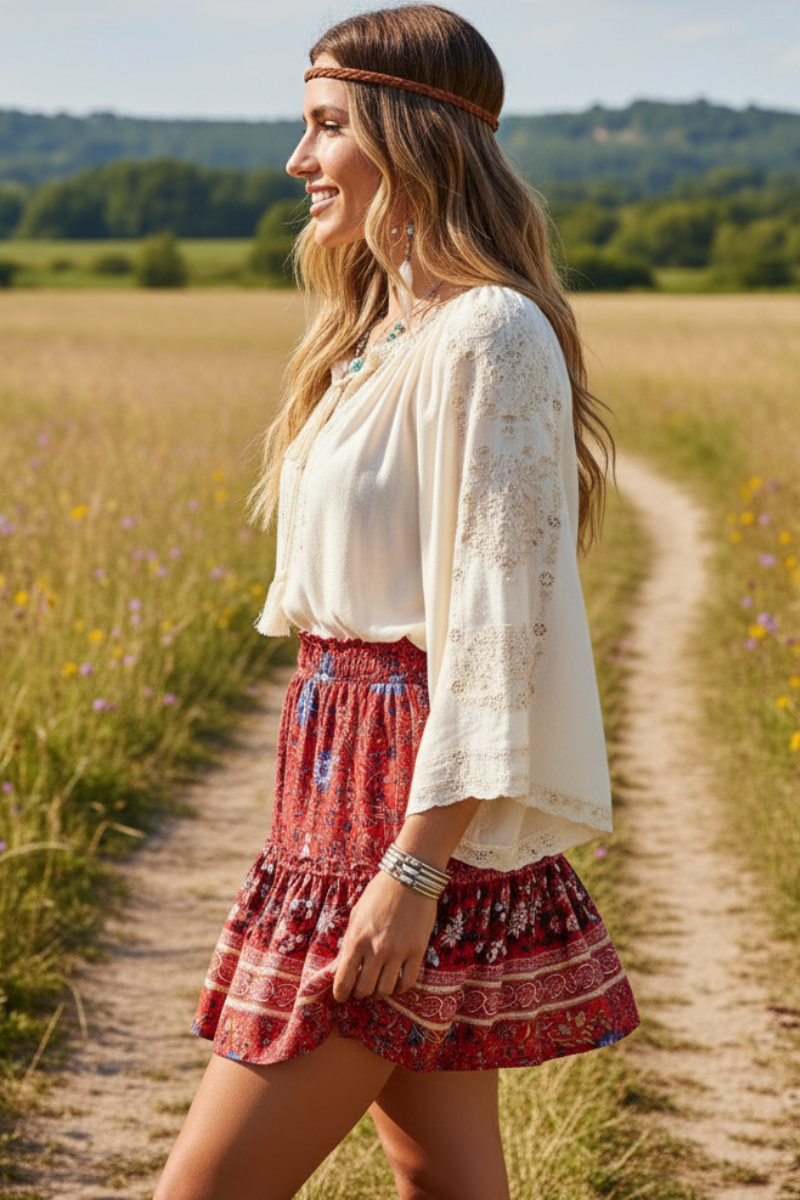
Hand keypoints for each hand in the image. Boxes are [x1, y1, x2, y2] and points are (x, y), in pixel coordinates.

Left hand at [332, 870, 436, 1002]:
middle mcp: (376, 949)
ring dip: (379, 992)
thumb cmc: (379, 894)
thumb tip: (342, 967)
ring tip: (378, 986)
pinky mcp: (417, 951)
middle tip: (361, 989)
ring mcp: (398, 952)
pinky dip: (399, 988)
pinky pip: (407, 982)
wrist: (409, 878)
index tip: (342, 996)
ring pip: (385, 990)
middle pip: (364, 990)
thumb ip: (350, 942)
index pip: (343, 981)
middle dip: (360, 993)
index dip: (341, 994)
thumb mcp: (356, 915)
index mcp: (356, 939)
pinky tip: (396, 983)